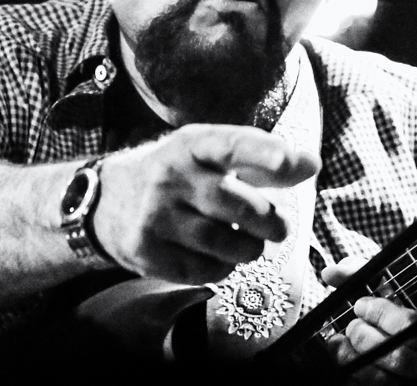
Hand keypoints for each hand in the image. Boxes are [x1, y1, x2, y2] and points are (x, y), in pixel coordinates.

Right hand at [92, 124, 319, 284]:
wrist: (104, 201)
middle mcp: (170, 177)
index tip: (291, 162)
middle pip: (237, 205)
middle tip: (279, 228)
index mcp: (191, 145)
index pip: (231, 146)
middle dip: (270, 222)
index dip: (263, 154)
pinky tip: (219, 257)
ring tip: (250, 244)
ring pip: (223, 244)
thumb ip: (260, 160)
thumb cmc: (175, 174)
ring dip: (249, 249)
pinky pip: (202, 272)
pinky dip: (222, 269)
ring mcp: (155, 216)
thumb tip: (312, 164)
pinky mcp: (146, 252)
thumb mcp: (208, 154)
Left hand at [321, 257, 416, 383]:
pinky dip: (353, 375)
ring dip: (356, 359)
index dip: (385, 316)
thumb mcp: (392, 292)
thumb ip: (363, 275)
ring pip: (387, 381)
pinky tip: (343, 358)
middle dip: (367, 339)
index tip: (361, 305)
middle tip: (352, 325)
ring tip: (341, 341)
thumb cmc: (404, 317)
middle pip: (402, 358)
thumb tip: (330, 273)